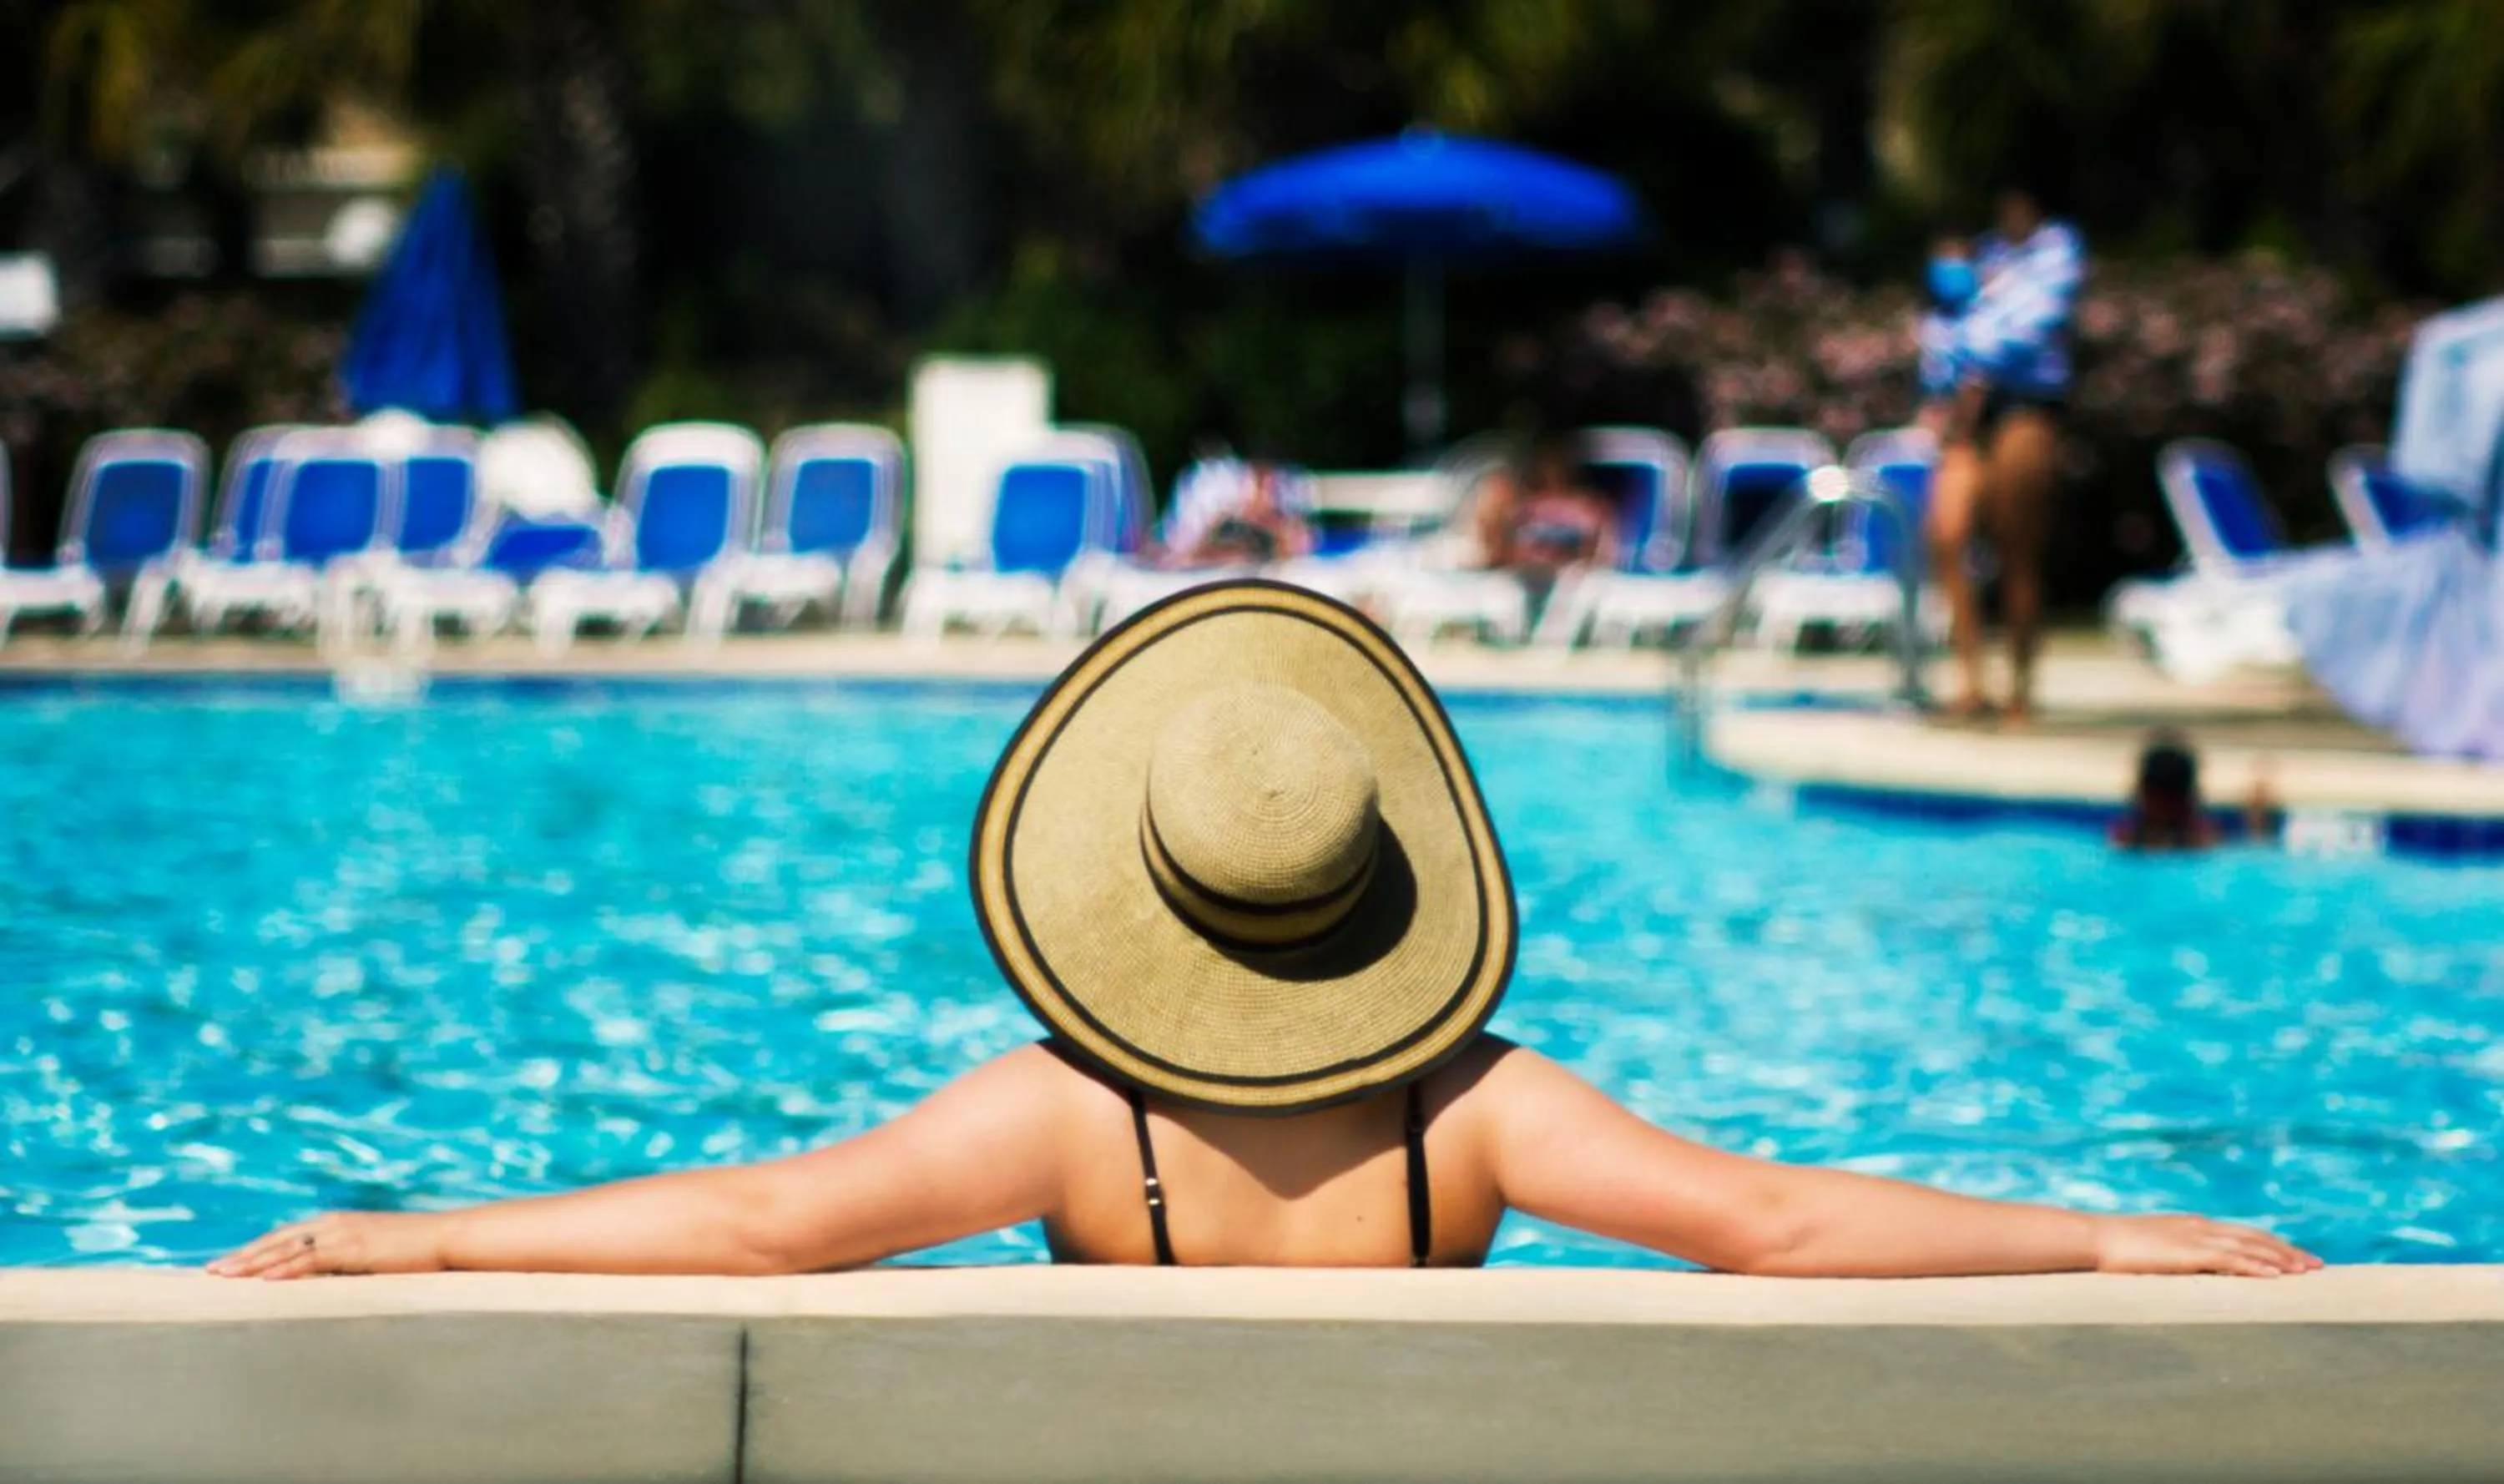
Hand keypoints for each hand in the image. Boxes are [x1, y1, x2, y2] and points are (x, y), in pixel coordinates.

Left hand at [209, 1211, 446, 1279]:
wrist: (447, 1237)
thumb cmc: (416, 1250)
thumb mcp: (374, 1256)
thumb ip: (347, 1264)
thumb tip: (328, 1284)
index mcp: (336, 1223)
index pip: (285, 1236)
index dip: (255, 1249)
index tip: (229, 1262)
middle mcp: (333, 1223)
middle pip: (277, 1239)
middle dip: (243, 1256)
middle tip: (210, 1271)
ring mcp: (342, 1233)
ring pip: (286, 1248)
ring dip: (253, 1262)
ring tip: (225, 1276)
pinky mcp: (354, 1248)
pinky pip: (311, 1260)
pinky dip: (285, 1269)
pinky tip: (264, 1279)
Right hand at [2091, 1214, 2320, 1276]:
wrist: (2093, 1238)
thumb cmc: (2113, 1247)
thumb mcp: (2150, 1248)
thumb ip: (2171, 1254)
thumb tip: (2181, 1269)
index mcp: (2192, 1226)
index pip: (2242, 1233)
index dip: (2271, 1244)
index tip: (2294, 1256)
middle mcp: (2200, 1227)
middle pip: (2255, 1238)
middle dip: (2288, 1251)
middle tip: (2316, 1266)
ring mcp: (2196, 1238)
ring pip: (2251, 1247)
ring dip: (2282, 1259)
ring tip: (2307, 1272)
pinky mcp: (2190, 1253)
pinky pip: (2232, 1260)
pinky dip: (2257, 1266)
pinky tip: (2277, 1276)